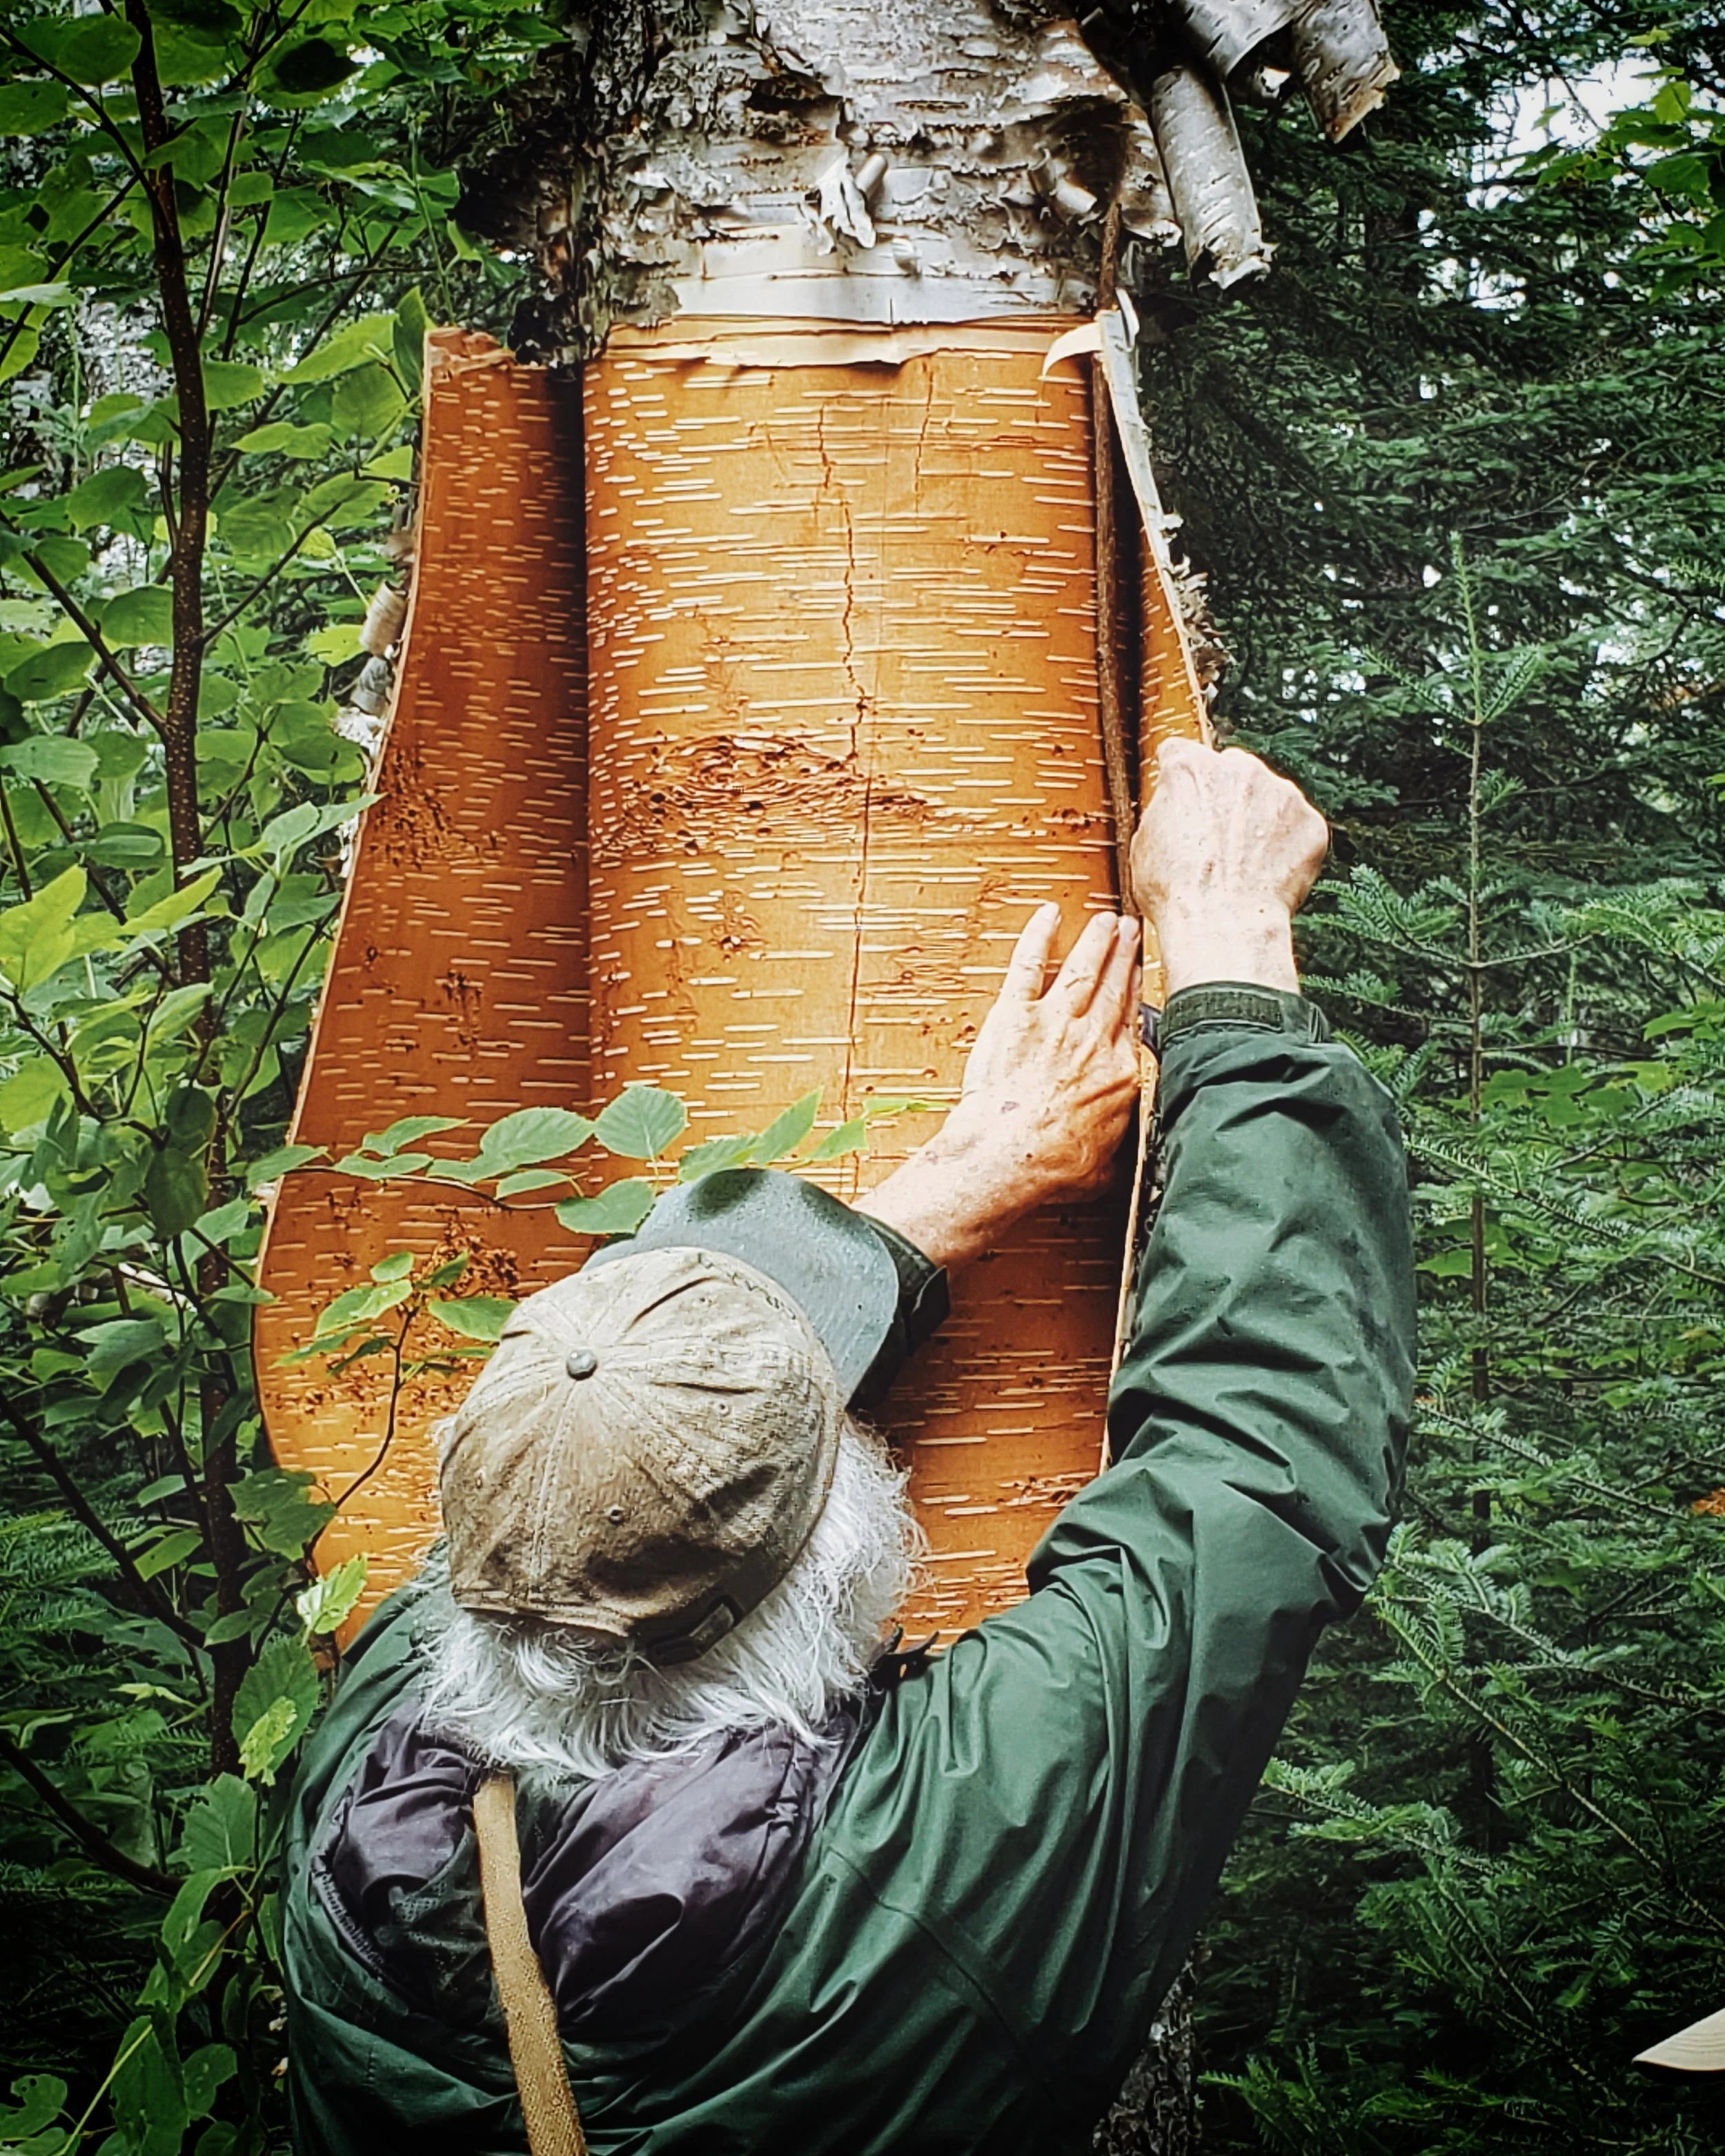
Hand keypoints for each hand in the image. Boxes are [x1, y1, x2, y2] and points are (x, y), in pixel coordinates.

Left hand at [858, 905, 1140, 1270]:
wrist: (1010, 1156)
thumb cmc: (1053, 1167)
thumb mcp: (1109, 1164)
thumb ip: (1124, 1144)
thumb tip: (1135, 1155)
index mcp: (1120, 1073)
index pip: (1135, 1020)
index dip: (1139, 991)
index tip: (1143, 973)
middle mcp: (1093, 1040)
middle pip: (1115, 988)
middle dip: (1126, 954)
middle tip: (1134, 930)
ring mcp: (1055, 1023)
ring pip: (1083, 970)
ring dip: (1097, 941)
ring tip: (1107, 920)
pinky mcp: (1015, 1016)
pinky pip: (1028, 966)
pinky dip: (1037, 937)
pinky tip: (1048, 915)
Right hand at [1131, 739, 1328, 998]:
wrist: (1222, 925)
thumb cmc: (1176, 893)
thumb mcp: (1145, 845)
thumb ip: (1165, 811)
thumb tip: (1175, 807)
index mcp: (1189, 768)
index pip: (1181, 753)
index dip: (1181, 780)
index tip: (1184, 799)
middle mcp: (1239, 768)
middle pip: (1232, 771)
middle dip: (1225, 798)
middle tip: (1217, 841)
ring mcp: (1281, 792)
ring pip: (1269, 796)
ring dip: (1259, 820)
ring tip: (1243, 864)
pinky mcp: (1310, 822)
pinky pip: (1297, 827)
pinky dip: (1287, 846)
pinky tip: (1268, 874)